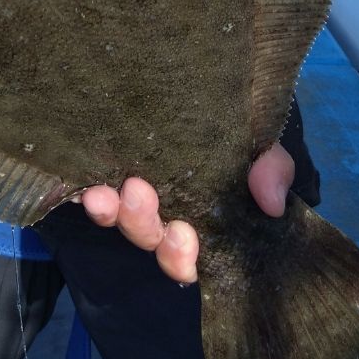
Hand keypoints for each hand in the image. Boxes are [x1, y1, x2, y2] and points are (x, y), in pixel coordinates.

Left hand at [80, 143, 295, 283]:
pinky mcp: (110, 173)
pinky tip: (86, 186)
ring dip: (111, 211)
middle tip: (139, 193)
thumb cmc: (240, 139)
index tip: (181, 235)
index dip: (178, 255)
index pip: (185, 255)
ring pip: (118, 217)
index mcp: (200, 222)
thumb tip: (272, 204)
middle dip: (142, 224)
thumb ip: (272, 171)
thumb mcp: (264, 152)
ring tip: (104, 195)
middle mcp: (164, 216)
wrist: (212, 103)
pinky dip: (89, 193)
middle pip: (147, 236)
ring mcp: (135, 197)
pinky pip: (96, 191)